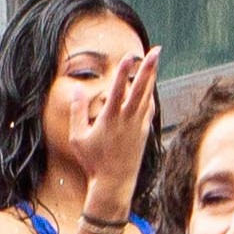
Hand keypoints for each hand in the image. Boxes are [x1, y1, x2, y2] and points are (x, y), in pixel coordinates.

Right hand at [75, 51, 158, 214]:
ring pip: (147, 96)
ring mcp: (138, 125)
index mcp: (109, 119)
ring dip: (151, 77)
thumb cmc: (93, 160)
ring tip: (155, 60)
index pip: (117, 90)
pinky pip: (149, 108)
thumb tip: (77, 90)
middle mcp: (127, 120)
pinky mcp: (144, 131)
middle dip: (148, 69)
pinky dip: (150, 95)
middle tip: (156, 51)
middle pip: (140, 89)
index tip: (128, 56)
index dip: (123, 72)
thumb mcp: (77, 138)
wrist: (114, 182)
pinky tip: (151, 87)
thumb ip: (77, 112)